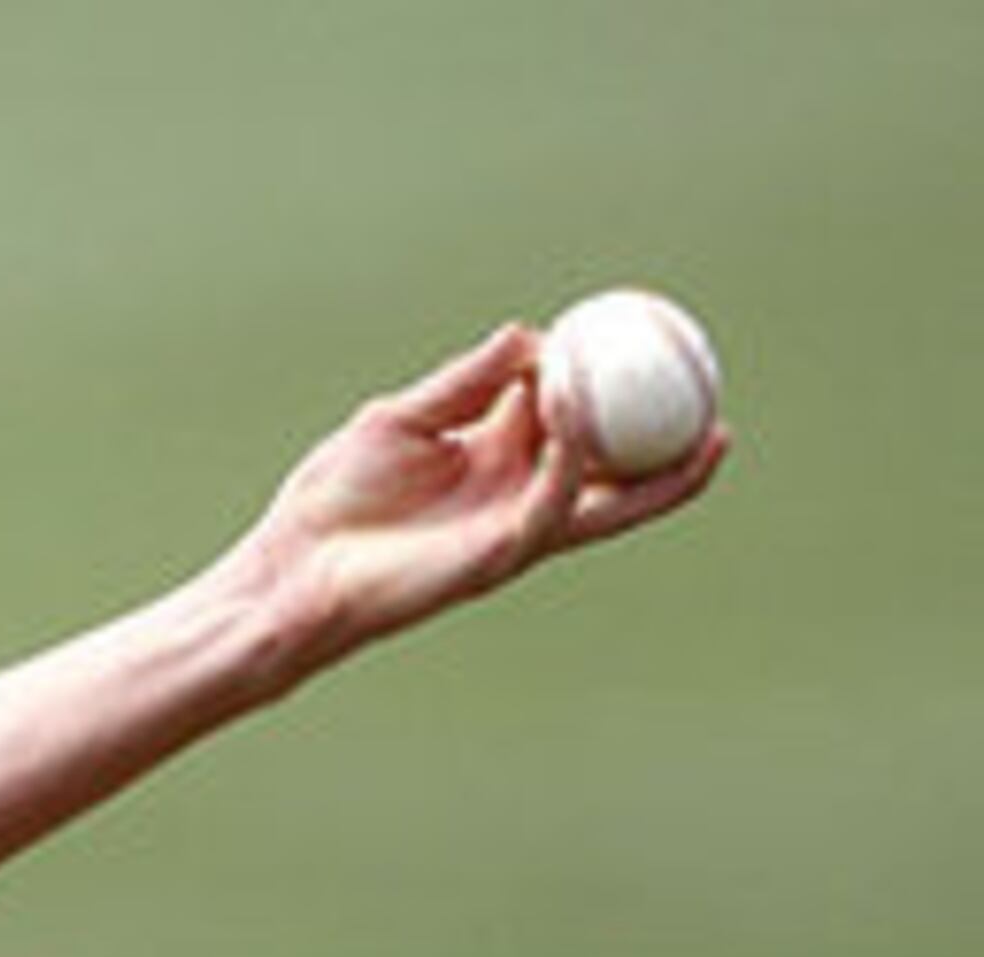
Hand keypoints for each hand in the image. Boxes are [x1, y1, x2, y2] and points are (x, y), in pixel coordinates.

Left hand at [240, 323, 726, 683]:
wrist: (294, 569)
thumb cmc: (332, 501)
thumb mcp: (401, 419)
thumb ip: (465, 382)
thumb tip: (528, 333)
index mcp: (495, 457)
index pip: (572, 415)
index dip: (608, 380)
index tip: (644, 337)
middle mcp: (517, 493)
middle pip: (616, 466)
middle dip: (672, 442)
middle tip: (717, 397)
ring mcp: (514, 527)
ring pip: (608, 495)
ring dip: (654, 460)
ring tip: (705, 426)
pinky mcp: (500, 556)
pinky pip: (555, 502)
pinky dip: (573, 457)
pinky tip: (580, 414)